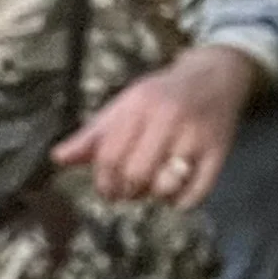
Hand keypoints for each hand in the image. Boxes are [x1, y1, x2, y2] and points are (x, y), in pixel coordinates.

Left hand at [52, 45, 258, 208]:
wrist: (216, 76)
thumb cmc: (163, 94)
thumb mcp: (126, 104)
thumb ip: (93, 134)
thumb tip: (58, 158)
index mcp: (139, 104)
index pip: (110, 156)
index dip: (104, 181)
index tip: (107, 189)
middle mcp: (168, 118)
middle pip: (136, 174)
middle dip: (127, 191)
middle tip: (129, 190)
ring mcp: (196, 136)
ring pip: (165, 187)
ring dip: (155, 196)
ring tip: (154, 185)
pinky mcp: (219, 153)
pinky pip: (195, 195)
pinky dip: (181, 202)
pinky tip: (176, 191)